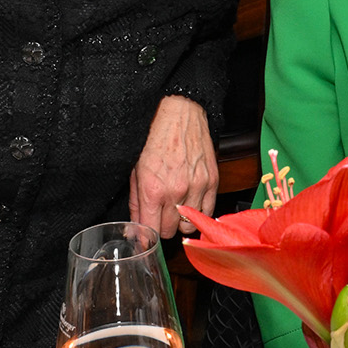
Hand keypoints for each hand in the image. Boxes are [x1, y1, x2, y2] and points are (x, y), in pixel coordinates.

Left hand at [129, 95, 217, 237]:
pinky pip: (208, 210)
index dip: (147, 234)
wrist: (180, 113)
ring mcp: (197, 186)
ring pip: (190, 225)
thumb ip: (136, 202)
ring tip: (176, 207)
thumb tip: (136, 226)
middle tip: (160, 215)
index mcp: (153, 190)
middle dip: (162, 226)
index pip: (152, 231)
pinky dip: (199, 211)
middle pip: (170, 231)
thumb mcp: (135, 170)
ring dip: (181, 220)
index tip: (146, 233)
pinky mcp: (212, 181)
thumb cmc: (154, 137)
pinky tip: (191, 201)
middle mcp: (176, 191)